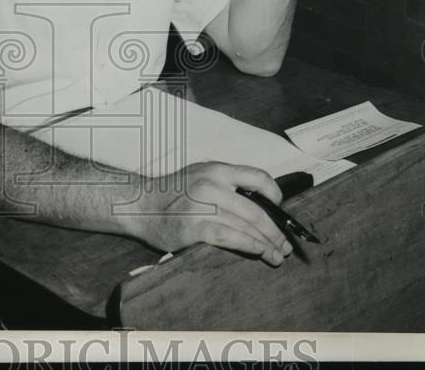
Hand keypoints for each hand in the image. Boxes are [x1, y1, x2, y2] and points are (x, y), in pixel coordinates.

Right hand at [133, 161, 292, 265]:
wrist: (140, 204)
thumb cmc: (172, 193)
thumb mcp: (200, 176)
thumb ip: (226, 184)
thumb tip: (259, 204)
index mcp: (217, 170)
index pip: (258, 177)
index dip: (275, 195)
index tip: (281, 209)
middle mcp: (212, 185)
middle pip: (257, 210)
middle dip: (276, 231)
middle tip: (284, 245)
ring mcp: (203, 206)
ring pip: (247, 227)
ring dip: (267, 244)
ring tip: (276, 255)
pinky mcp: (195, 228)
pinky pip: (231, 238)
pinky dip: (250, 246)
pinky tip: (259, 252)